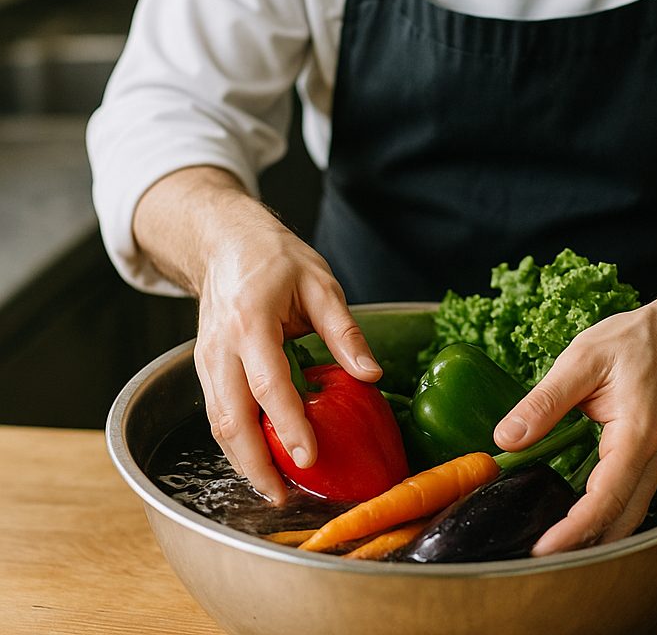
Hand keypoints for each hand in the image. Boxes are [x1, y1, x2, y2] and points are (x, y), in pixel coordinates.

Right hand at [192, 202, 380, 503]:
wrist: (226, 242)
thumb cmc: (277, 259)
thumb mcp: (320, 284)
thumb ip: (344, 331)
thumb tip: (371, 374)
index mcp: (250, 321)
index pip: (267, 384)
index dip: (287, 425)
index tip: (309, 457)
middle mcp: (219, 346)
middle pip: (231, 417)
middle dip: (256, 463)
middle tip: (285, 496)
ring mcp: (205, 358)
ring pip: (217, 422)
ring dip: (242, 460)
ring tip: (274, 488)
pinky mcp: (203, 367)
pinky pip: (217, 412)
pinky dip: (235, 441)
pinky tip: (259, 459)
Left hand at [492, 287, 656, 554]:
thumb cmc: (638, 340)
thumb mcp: (582, 358)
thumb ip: (544, 401)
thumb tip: (506, 438)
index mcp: (637, 436)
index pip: (605, 501)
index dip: (572, 533)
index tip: (540, 550)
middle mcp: (656, 460)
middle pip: (620, 523)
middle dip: (580, 547)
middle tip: (534, 558)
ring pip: (629, 518)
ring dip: (593, 537)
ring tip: (549, 544)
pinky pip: (632, 501)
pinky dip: (604, 517)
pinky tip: (573, 515)